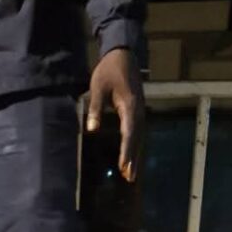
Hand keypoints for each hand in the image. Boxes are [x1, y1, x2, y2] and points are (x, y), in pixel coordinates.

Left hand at [87, 48, 144, 182]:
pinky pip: (137, 131)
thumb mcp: (98, 88)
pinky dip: (134, 145)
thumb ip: (95, 109)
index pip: (128, 133)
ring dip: (135, 154)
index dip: (126, 151)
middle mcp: (139, 110)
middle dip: (132, 158)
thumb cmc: (108, 70)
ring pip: (139, 137)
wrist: (123, 53)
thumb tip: (91, 130)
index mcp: (130, 106)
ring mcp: (140, 110)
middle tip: (129, 177)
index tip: (123, 166)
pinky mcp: (138, 110)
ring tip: (130, 173)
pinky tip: (131, 156)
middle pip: (136, 139)